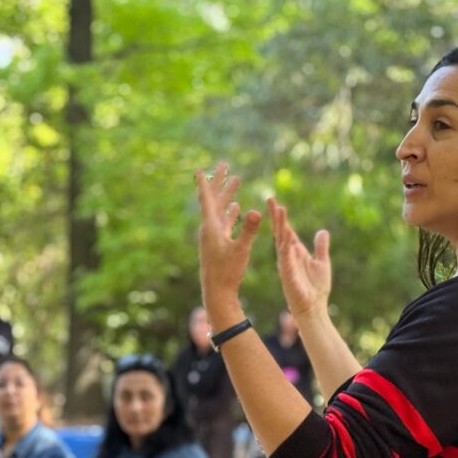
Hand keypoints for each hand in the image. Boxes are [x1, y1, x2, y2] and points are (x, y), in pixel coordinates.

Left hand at [196, 162, 262, 319]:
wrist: (217, 293)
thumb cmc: (227, 273)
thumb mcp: (241, 250)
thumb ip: (249, 230)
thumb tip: (258, 211)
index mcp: (211, 227)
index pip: (206, 199)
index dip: (205, 183)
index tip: (199, 168)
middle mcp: (210, 229)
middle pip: (214, 200)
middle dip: (220, 182)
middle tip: (225, 164)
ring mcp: (213, 236)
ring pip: (220, 210)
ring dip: (227, 195)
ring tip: (236, 180)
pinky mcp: (219, 244)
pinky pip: (224, 222)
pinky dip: (230, 212)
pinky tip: (236, 208)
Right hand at [268, 198, 331, 318]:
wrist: (313, 308)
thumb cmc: (316, 288)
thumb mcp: (322, 262)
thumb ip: (321, 247)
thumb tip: (322, 231)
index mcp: (295, 252)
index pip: (286, 230)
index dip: (280, 217)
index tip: (275, 202)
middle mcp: (288, 256)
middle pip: (280, 232)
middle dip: (276, 216)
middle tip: (271, 200)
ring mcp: (286, 264)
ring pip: (282, 241)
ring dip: (281, 226)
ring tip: (279, 211)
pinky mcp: (288, 275)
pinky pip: (286, 259)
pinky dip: (286, 247)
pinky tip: (286, 236)